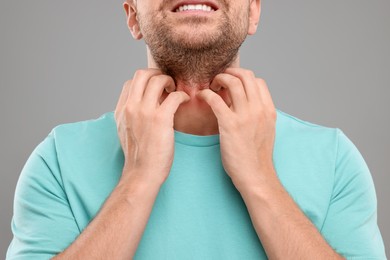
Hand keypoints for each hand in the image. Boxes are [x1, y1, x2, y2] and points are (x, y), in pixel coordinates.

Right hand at [115, 69, 189, 185]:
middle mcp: (130, 107)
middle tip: (166, 83)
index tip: (156, 88)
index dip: (145, 81)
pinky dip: (182, 95)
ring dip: (169, 81)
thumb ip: (130, 115)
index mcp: (121, 110)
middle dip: (156, 73)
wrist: (142, 173)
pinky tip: (185, 101)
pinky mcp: (160, 119)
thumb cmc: (138, 156)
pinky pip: (174, 96)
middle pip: (141, 74)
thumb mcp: (126, 131)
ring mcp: (144, 112)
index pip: (130, 83)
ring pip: (157, 80)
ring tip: (175, 91)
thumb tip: (139, 104)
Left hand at [197, 68, 276, 189]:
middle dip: (230, 72)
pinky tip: (201, 97)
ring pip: (232, 82)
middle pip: (246, 76)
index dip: (243, 78)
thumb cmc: (256, 156)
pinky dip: (206, 94)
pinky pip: (216, 99)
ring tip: (211, 86)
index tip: (232, 84)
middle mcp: (259, 109)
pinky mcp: (230, 125)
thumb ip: (257, 114)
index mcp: (268, 110)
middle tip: (219, 79)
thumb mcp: (265, 130)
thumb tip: (242, 102)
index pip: (258, 81)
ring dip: (219, 79)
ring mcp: (246, 116)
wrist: (255, 175)